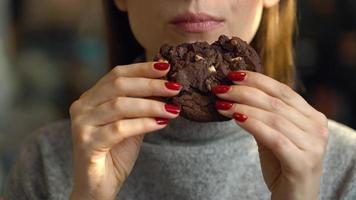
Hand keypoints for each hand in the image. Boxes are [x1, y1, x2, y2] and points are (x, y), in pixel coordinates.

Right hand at [69, 62, 180, 199]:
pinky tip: (161, 123)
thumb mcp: (132, 124)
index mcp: (91, 98)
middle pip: (118, 85)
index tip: (166, 67)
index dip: (142, 68)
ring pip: (120, 105)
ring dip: (151, 105)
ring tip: (173, 109)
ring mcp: (81, 124)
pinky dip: (144, 124)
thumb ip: (142, 106)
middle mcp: (82, 107)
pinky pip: (120, 128)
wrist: (99, 186)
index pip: (117, 74)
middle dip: (151, 85)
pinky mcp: (86, 143)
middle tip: (175, 87)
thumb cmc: (115, 154)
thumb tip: (166, 87)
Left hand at [213, 71, 328, 199]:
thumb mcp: (272, 135)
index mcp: (312, 116)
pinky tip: (235, 118)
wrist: (293, 198)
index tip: (233, 74)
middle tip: (220, 89)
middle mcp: (317, 127)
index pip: (283, 90)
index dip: (257, 80)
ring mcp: (313, 145)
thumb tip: (236, 93)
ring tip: (221, 104)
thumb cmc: (281, 165)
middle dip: (244, 92)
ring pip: (273, 118)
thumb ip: (262, 115)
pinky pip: (274, 137)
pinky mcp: (303, 162)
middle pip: (275, 102)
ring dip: (242, 107)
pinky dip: (253, 125)